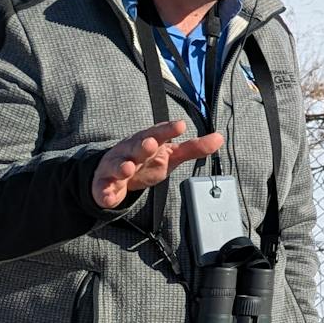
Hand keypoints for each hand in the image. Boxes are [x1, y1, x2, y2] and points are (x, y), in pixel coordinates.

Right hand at [92, 120, 223, 210]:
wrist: (113, 173)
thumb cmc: (147, 161)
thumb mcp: (171, 155)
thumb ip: (194, 148)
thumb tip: (220, 137)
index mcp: (149, 141)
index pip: (159, 133)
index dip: (168, 129)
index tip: (180, 125)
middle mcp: (131, 151)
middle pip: (137, 146)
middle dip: (143, 145)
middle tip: (151, 144)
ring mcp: (116, 166)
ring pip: (118, 165)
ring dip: (122, 166)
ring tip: (127, 169)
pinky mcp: (105, 184)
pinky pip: (103, 188)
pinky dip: (105, 193)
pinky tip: (109, 197)